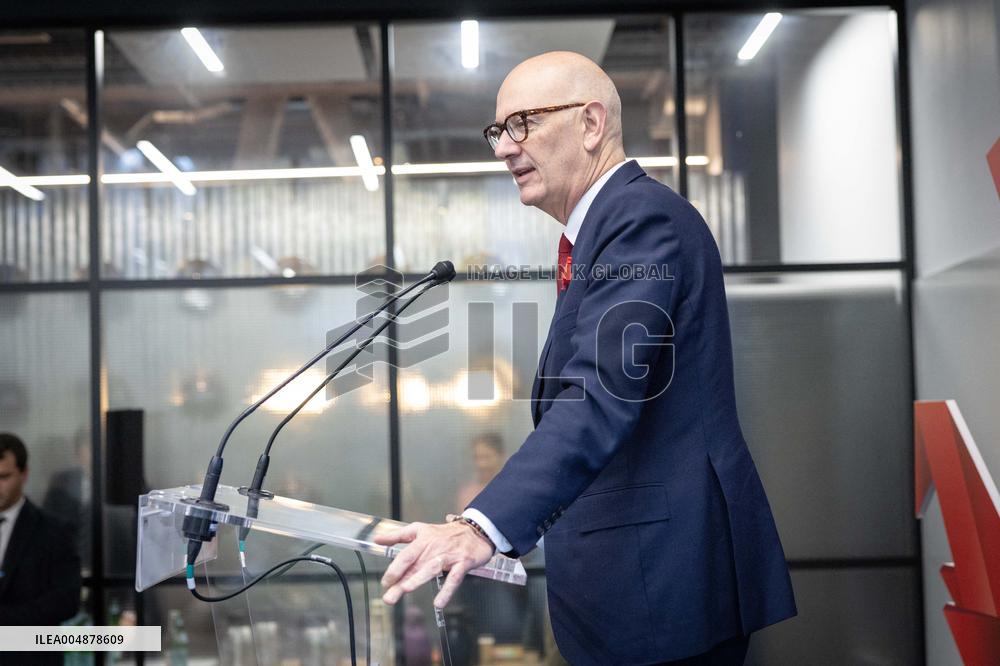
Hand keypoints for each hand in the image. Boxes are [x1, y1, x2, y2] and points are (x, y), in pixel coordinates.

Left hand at [373, 520, 494, 607]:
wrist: (476, 530)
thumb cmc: (446, 534)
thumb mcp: (420, 530)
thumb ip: (398, 535)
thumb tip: (377, 539)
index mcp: (423, 539)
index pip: (406, 554)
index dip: (394, 568)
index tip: (385, 582)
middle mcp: (434, 546)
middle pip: (415, 564)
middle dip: (401, 580)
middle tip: (389, 596)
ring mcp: (449, 555)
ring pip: (432, 568)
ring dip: (419, 578)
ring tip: (407, 589)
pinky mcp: (463, 563)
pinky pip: (454, 578)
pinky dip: (447, 590)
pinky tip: (439, 602)